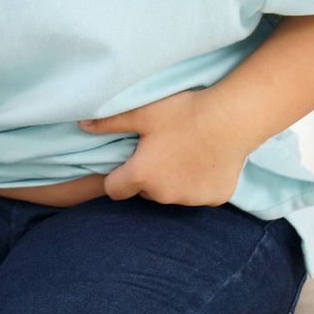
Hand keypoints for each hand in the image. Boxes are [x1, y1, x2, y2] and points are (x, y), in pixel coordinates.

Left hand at [78, 89, 254, 206]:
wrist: (232, 118)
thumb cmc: (182, 113)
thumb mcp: (141, 113)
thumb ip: (108, 122)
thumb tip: (81, 125)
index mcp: (142, 176)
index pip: (114, 190)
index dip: (115, 176)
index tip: (126, 160)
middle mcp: (165, 195)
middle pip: (145, 192)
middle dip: (147, 176)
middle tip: (158, 150)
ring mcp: (192, 200)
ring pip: (173, 194)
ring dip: (173, 181)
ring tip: (183, 152)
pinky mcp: (216, 199)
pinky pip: (199, 194)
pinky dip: (198, 182)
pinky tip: (204, 159)